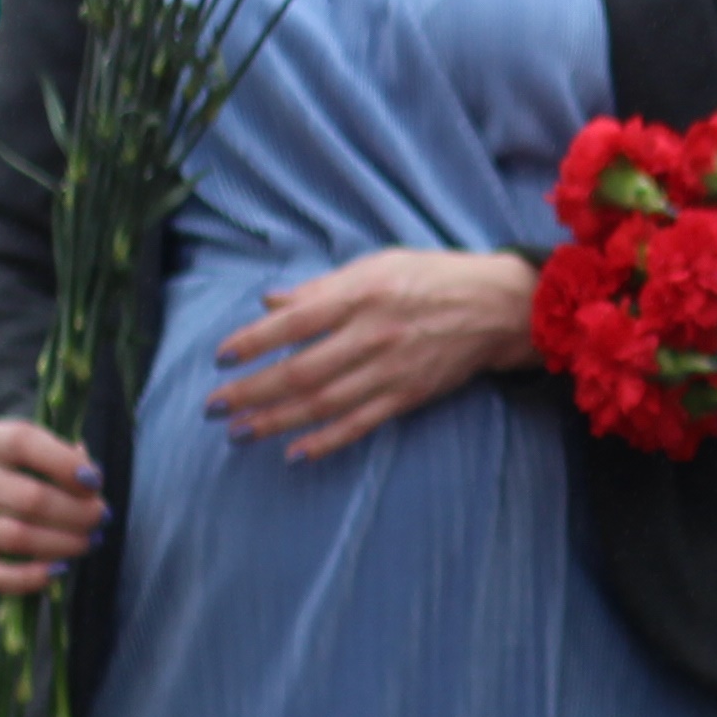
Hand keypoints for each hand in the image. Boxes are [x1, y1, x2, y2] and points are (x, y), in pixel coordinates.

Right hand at [0, 415, 107, 596]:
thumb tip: (89, 483)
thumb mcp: (54, 449)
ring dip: (63, 543)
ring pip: (17, 537)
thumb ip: (72, 459)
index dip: (65, 464)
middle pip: (29, 499)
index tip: (95, 481)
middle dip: (77, 512)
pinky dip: (30, 578)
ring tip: (92, 540)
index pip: (24, 444)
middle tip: (103, 517)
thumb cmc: (40, 466)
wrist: (1, 488)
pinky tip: (60, 569)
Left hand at [209, 248, 537, 459]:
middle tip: (215, 406)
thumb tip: (270, 300)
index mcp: (362, 295)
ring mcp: (390, 371)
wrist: (500, 308)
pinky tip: (294, 452)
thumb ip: (323, 286)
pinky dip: (326, 441)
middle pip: (300, 371)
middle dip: (251, 391)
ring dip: (276, 420)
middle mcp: (372, 335)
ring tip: (240, 432)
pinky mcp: (407, 396)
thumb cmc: (435, 278)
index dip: (253, 341)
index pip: (294, 322)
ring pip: (323, 403)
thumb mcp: (378, 264)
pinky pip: (360, 423)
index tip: (221, 358)